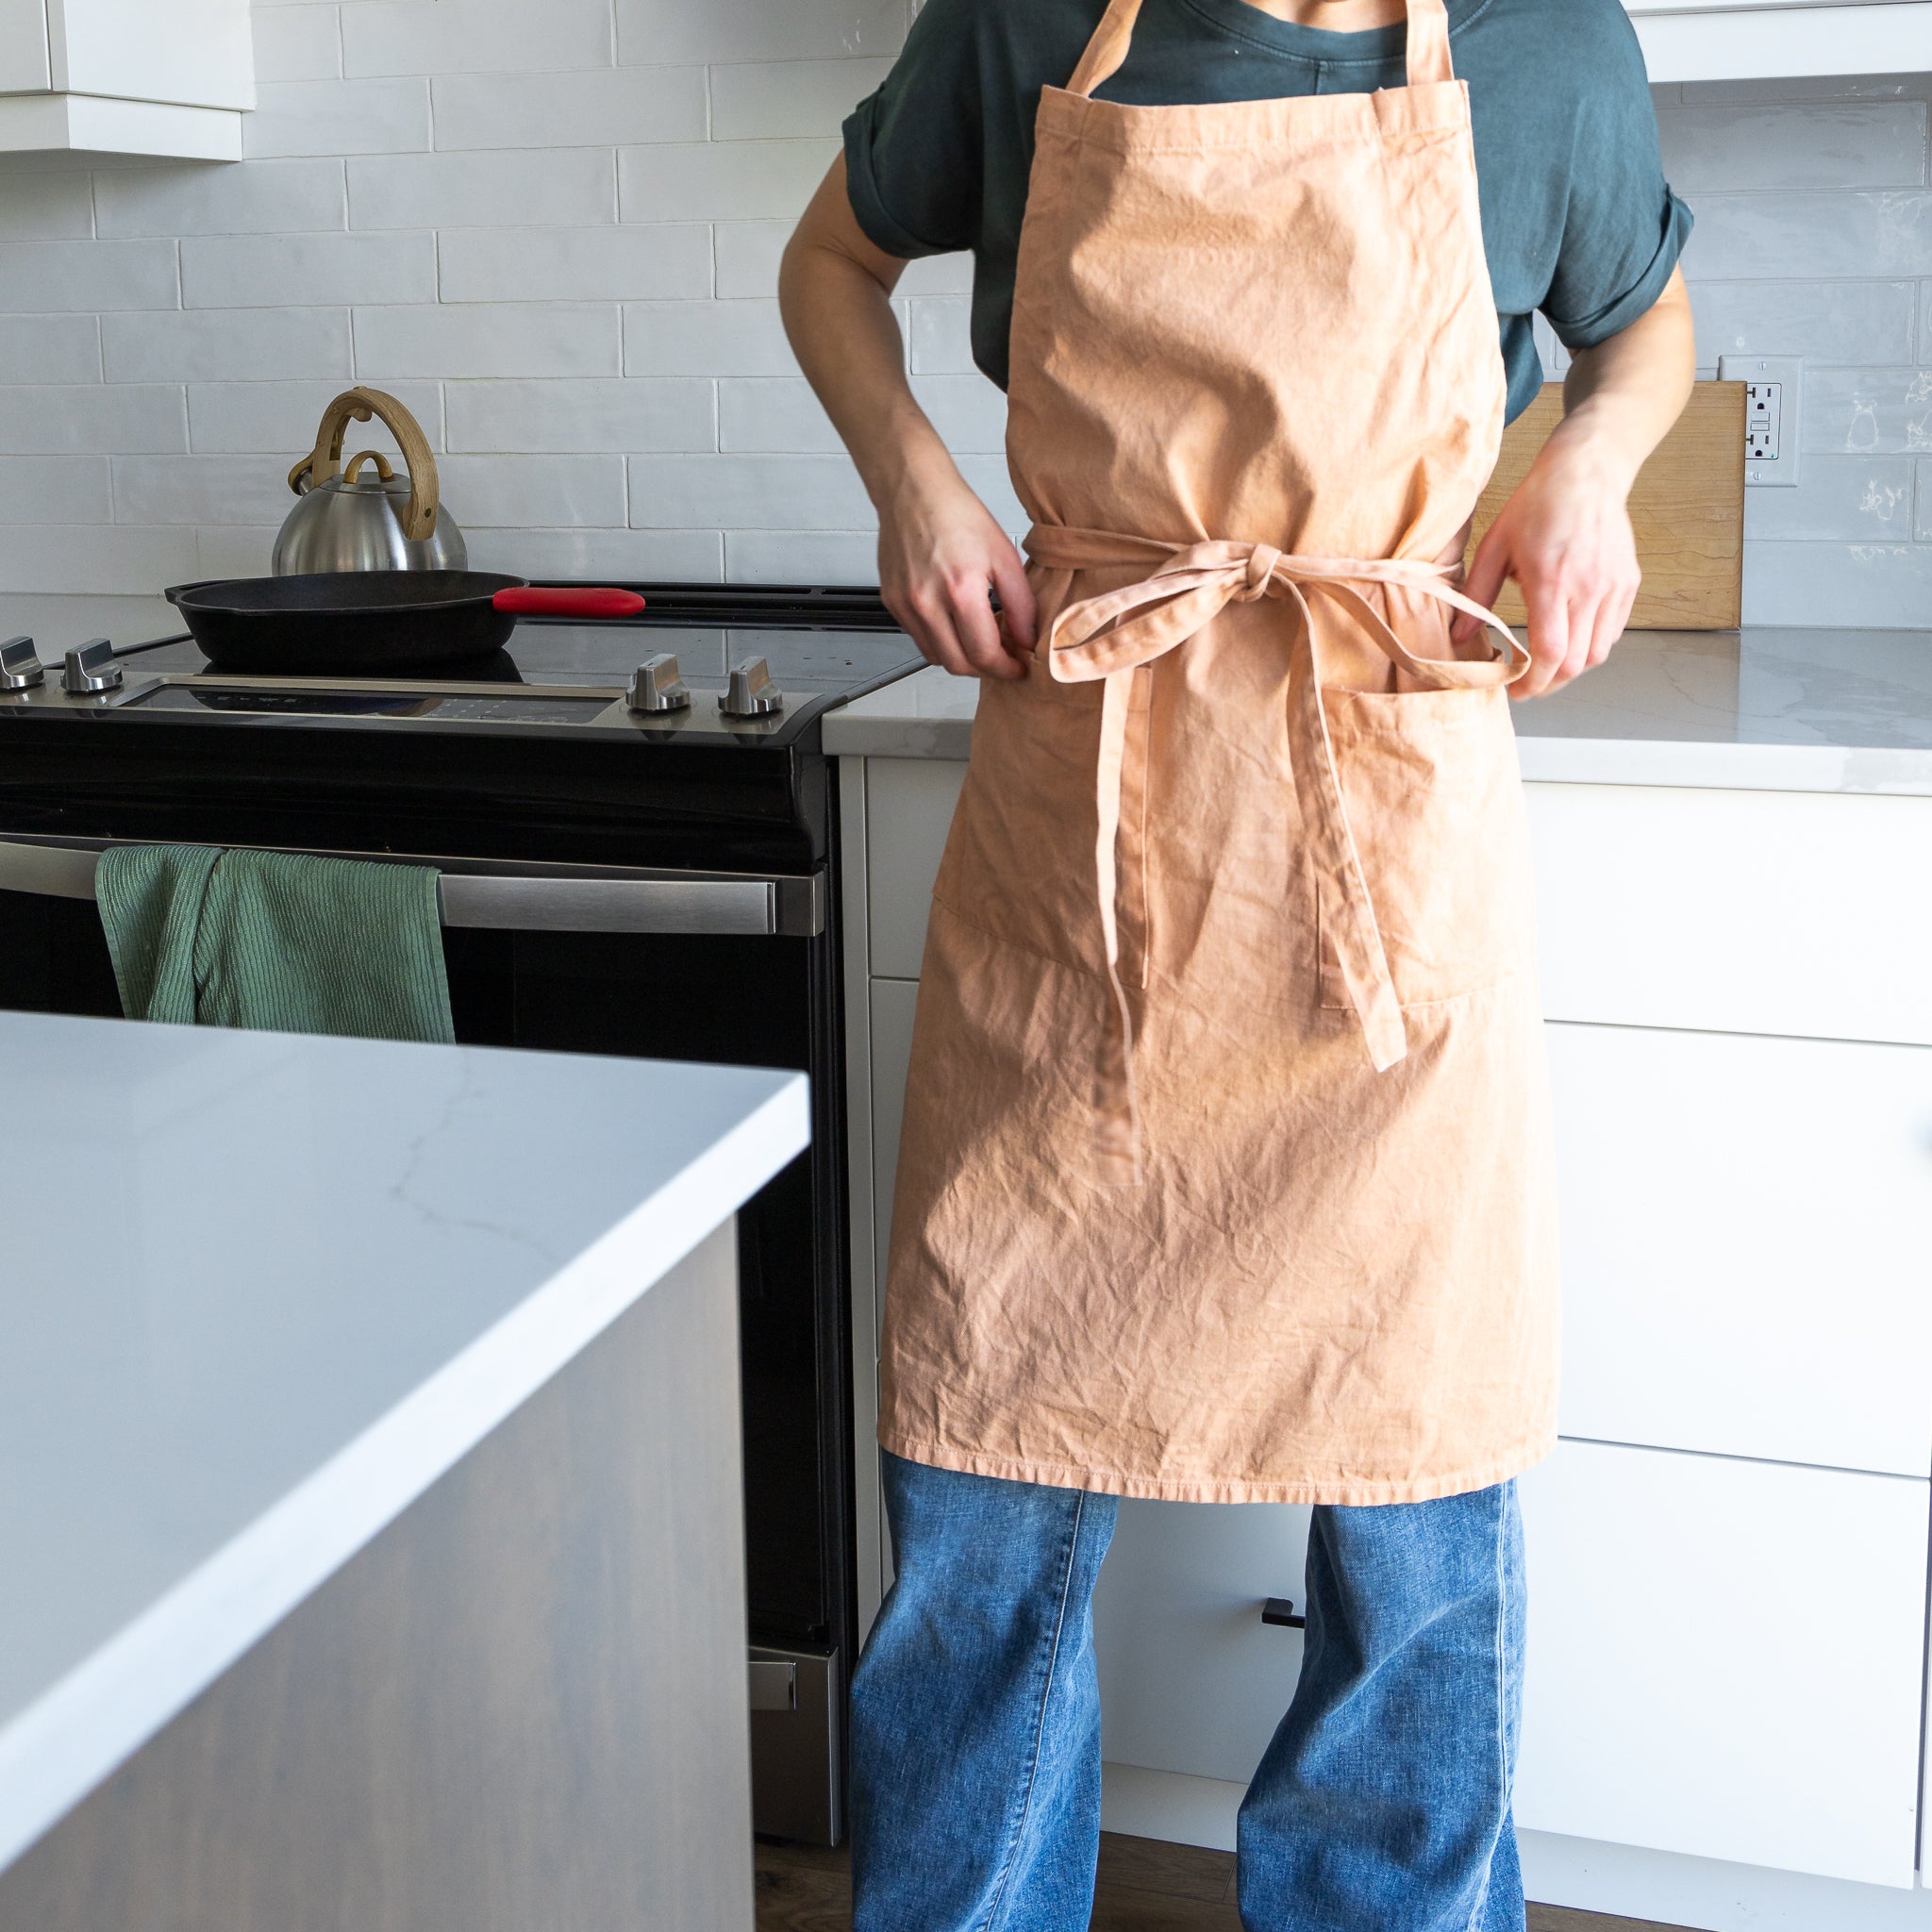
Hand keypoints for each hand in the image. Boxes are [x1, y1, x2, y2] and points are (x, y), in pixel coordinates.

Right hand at [877, 460, 1035, 679]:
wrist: (914, 492)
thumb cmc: (958, 515)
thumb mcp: (1004, 556)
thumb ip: (1020, 605)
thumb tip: (1027, 642)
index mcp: (960, 591)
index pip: (984, 654)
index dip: (1006, 669)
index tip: (1018, 668)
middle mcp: (927, 603)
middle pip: (959, 665)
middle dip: (985, 669)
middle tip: (1003, 659)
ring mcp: (906, 605)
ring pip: (937, 658)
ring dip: (961, 658)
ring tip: (979, 640)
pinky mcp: (892, 603)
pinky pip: (920, 638)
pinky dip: (941, 641)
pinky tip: (955, 623)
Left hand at [1452, 424, 1641, 699]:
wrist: (1587, 473)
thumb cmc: (1537, 505)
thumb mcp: (1494, 546)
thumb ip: (1477, 596)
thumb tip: (1461, 637)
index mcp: (1551, 580)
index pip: (1550, 653)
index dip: (1532, 683)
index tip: (1516, 690)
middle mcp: (1588, 587)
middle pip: (1575, 663)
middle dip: (1549, 684)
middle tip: (1528, 684)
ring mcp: (1613, 586)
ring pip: (1597, 653)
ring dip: (1571, 668)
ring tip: (1547, 663)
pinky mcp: (1628, 583)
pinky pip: (1612, 633)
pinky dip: (1590, 646)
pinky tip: (1569, 638)